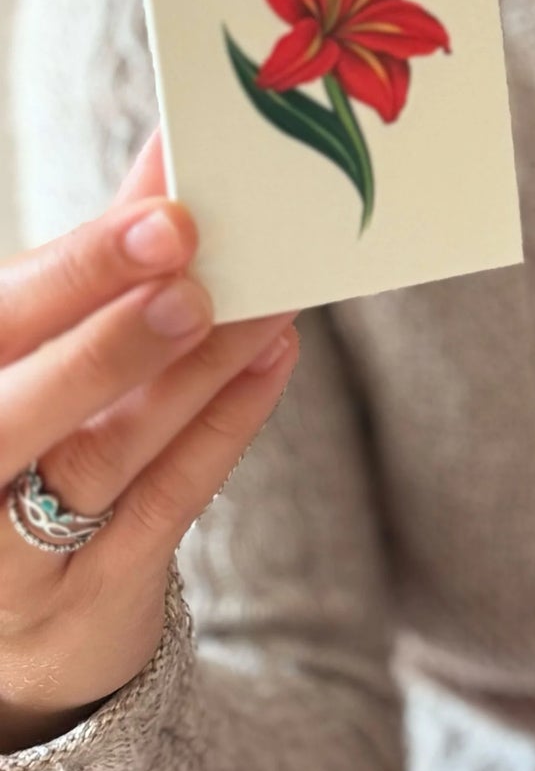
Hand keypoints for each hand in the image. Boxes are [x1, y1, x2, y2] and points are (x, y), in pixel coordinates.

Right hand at [0, 127, 298, 750]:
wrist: (19, 623)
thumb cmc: (31, 441)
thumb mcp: (39, 348)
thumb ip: (95, 259)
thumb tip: (169, 146)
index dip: (80, 269)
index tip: (167, 217)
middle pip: (18, 405)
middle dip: (114, 336)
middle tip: (199, 274)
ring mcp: (10, 553)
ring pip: (99, 456)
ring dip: (190, 375)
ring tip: (262, 308)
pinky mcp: (88, 596)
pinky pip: (162, 505)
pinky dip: (221, 427)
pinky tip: (271, 360)